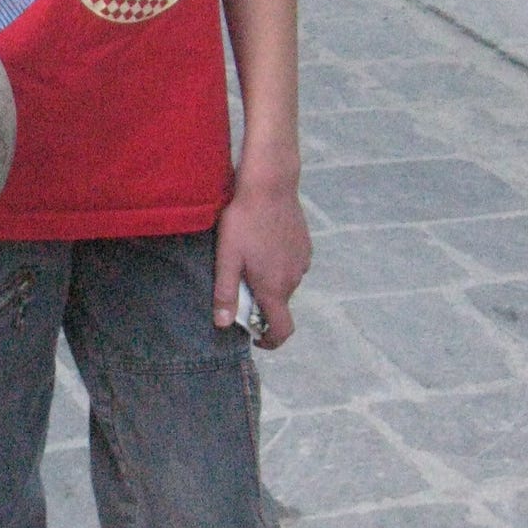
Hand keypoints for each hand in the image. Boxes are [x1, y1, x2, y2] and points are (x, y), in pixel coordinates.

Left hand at [213, 180, 310, 348]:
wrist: (270, 186)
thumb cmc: (244, 221)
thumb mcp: (227, 258)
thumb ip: (225, 293)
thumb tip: (222, 324)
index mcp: (274, 288)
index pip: (282, 330)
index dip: (270, 341)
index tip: (255, 337)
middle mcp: (294, 279)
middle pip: (279, 304)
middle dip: (261, 302)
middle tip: (238, 282)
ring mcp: (303, 261)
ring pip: (285, 283)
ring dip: (269, 281)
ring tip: (248, 258)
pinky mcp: (305, 245)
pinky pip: (291, 265)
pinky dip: (277, 264)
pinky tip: (262, 243)